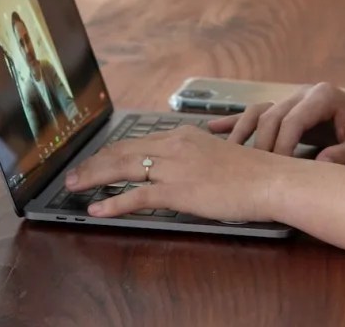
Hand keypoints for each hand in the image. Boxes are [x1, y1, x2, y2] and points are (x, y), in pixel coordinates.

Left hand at [64, 125, 293, 221]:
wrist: (270, 180)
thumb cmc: (253, 173)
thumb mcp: (218, 156)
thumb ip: (194, 158)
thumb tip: (180, 170)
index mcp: (184, 136)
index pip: (137, 142)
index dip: (111, 152)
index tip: (96, 160)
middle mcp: (174, 145)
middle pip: (122, 151)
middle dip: (94, 162)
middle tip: (74, 174)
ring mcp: (175, 167)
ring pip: (122, 169)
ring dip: (94, 177)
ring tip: (74, 187)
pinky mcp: (178, 190)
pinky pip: (137, 196)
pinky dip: (113, 202)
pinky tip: (97, 209)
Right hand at [210, 82, 344, 165]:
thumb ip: (344, 156)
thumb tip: (319, 167)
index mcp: (323, 96)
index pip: (292, 120)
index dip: (281, 145)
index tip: (276, 170)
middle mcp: (304, 93)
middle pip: (271, 115)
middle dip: (260, 144)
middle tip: (252, 171)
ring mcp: (294, 98)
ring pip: (259, 112)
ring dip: (241, 131)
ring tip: (224, 151)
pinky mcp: (288, 108)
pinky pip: (259, 113)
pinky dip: (237, 121)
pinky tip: (214, 128)